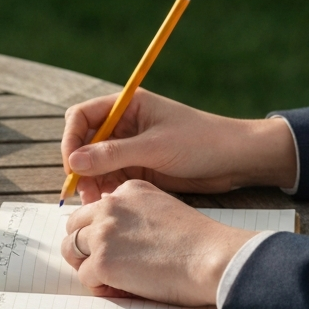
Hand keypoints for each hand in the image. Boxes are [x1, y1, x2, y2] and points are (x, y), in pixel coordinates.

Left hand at [60, 180, 257, 305]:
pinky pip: (85, 277)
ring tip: (113, 278)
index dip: (100, 232)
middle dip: (84, 247)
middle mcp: (111, 205)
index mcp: (128, 190)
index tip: (116, 247)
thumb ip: (136, 215)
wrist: (214, 258)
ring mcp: (104, 232)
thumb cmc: (199, 242)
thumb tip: (117, 239)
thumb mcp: (163, 210)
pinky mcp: (102, 261)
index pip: (95, 209)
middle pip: (74, 226)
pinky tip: (123, 289)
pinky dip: (100, 287)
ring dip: (87, 266)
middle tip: (105, 265)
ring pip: (72, 250)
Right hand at [62, 89, 296, 202]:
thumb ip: (113, 154)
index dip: (71, 139)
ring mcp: (131, 148)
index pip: (82, 116)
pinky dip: (106, 189)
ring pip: (96, 164)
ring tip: (96, 201)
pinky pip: (112, 178)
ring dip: (92, 181)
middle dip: (80, 165)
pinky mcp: (140, 168)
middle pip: (85, 142)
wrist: (236, 160)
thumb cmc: (201, 142)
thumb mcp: (154, 147)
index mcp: (127, 106)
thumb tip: (74, 161)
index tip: (72, 164)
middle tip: (81, 190)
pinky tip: (109, 202)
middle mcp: (125, 125)